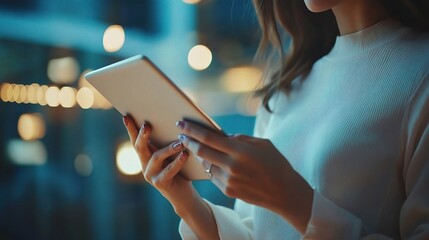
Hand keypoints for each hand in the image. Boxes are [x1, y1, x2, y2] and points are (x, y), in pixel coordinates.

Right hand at [123, 116, 220, 238]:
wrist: (183, 195)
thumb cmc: (179, 170)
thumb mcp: (172, 154)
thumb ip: (168, 141)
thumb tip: (176, 122)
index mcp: (145, 155)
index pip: (136, 139)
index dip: (130, 128)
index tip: (126, 116)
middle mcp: (144, 164)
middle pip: (140, 147)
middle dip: (142, 135)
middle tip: (147, 125)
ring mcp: (150, 175)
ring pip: (156, 158)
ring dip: (168, 149)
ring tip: (179, 142)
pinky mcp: (160, 184)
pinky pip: (168, 171)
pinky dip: (177, 162)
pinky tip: (185, 154)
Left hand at [176, 120, 313, 232]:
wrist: (284, 192)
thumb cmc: (276, 163)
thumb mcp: (262, 144)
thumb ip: (240, 139)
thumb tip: (222, 136)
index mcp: (241, 151)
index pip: (209, 138)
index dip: (193, 130)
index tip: (181, 124)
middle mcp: (232, 166)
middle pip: (201, 152)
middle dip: (188, 142)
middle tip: (180, 135)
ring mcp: (229, 180)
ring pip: (206, 165)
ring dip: (199, 155)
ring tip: (194, 147)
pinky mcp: (228, 191)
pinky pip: (213, 176)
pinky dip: (211, 167)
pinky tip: (210, 162)